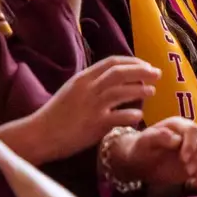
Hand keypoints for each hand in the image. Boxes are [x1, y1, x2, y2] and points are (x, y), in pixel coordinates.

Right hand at [36, 56, 159, 157]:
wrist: (40, 134)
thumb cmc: (55, 115)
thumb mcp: (71, 91)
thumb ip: (90, 84)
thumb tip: (110, 78)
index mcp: (83, 78)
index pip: (112, 62)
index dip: (132, 62)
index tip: (145, 65)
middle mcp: (88, 89)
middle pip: (120, 73)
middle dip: (142, 71)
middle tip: (157, 74)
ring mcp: (92, 106)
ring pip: (122, 91)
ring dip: (140, 90)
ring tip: (152, 92)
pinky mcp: (95, 125)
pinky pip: (120, 117)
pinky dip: (132, 114)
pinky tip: (140, 116)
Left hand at [111, 118, 196, 195]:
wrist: (142, 164)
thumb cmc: (140, 150)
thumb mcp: (143, 143)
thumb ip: (157, 137)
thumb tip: (175, 139)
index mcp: (178, 125)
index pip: (193, 130)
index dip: (191, 143)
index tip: (184, 159)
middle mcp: (192, 135)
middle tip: (189, 171)